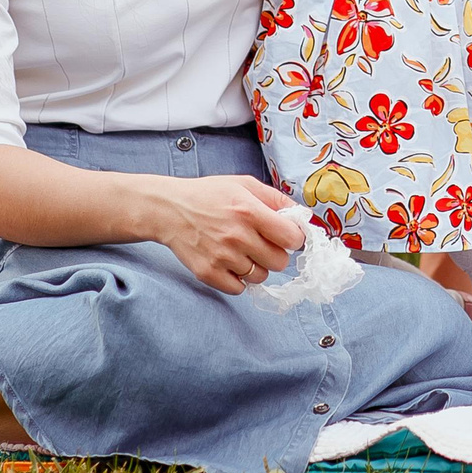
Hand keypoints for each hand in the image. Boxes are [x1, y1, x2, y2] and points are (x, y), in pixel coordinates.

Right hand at [151, 174, 305, 293]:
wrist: (169, 209)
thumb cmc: (209, 195)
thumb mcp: (244, 184)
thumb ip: (276, 198)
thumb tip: (302, 216)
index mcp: (249, 211)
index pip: (291, 238)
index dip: (294, 237)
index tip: (287, 235)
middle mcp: (237, 236)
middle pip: (280, 262)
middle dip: (276, 253)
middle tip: (262, 242)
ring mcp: (222, 257)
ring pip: (261, 276)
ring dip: (257, 266)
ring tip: (243, 250)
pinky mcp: (208, 273)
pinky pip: (239, 288)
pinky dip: (239, 279)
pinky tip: (230, 262)